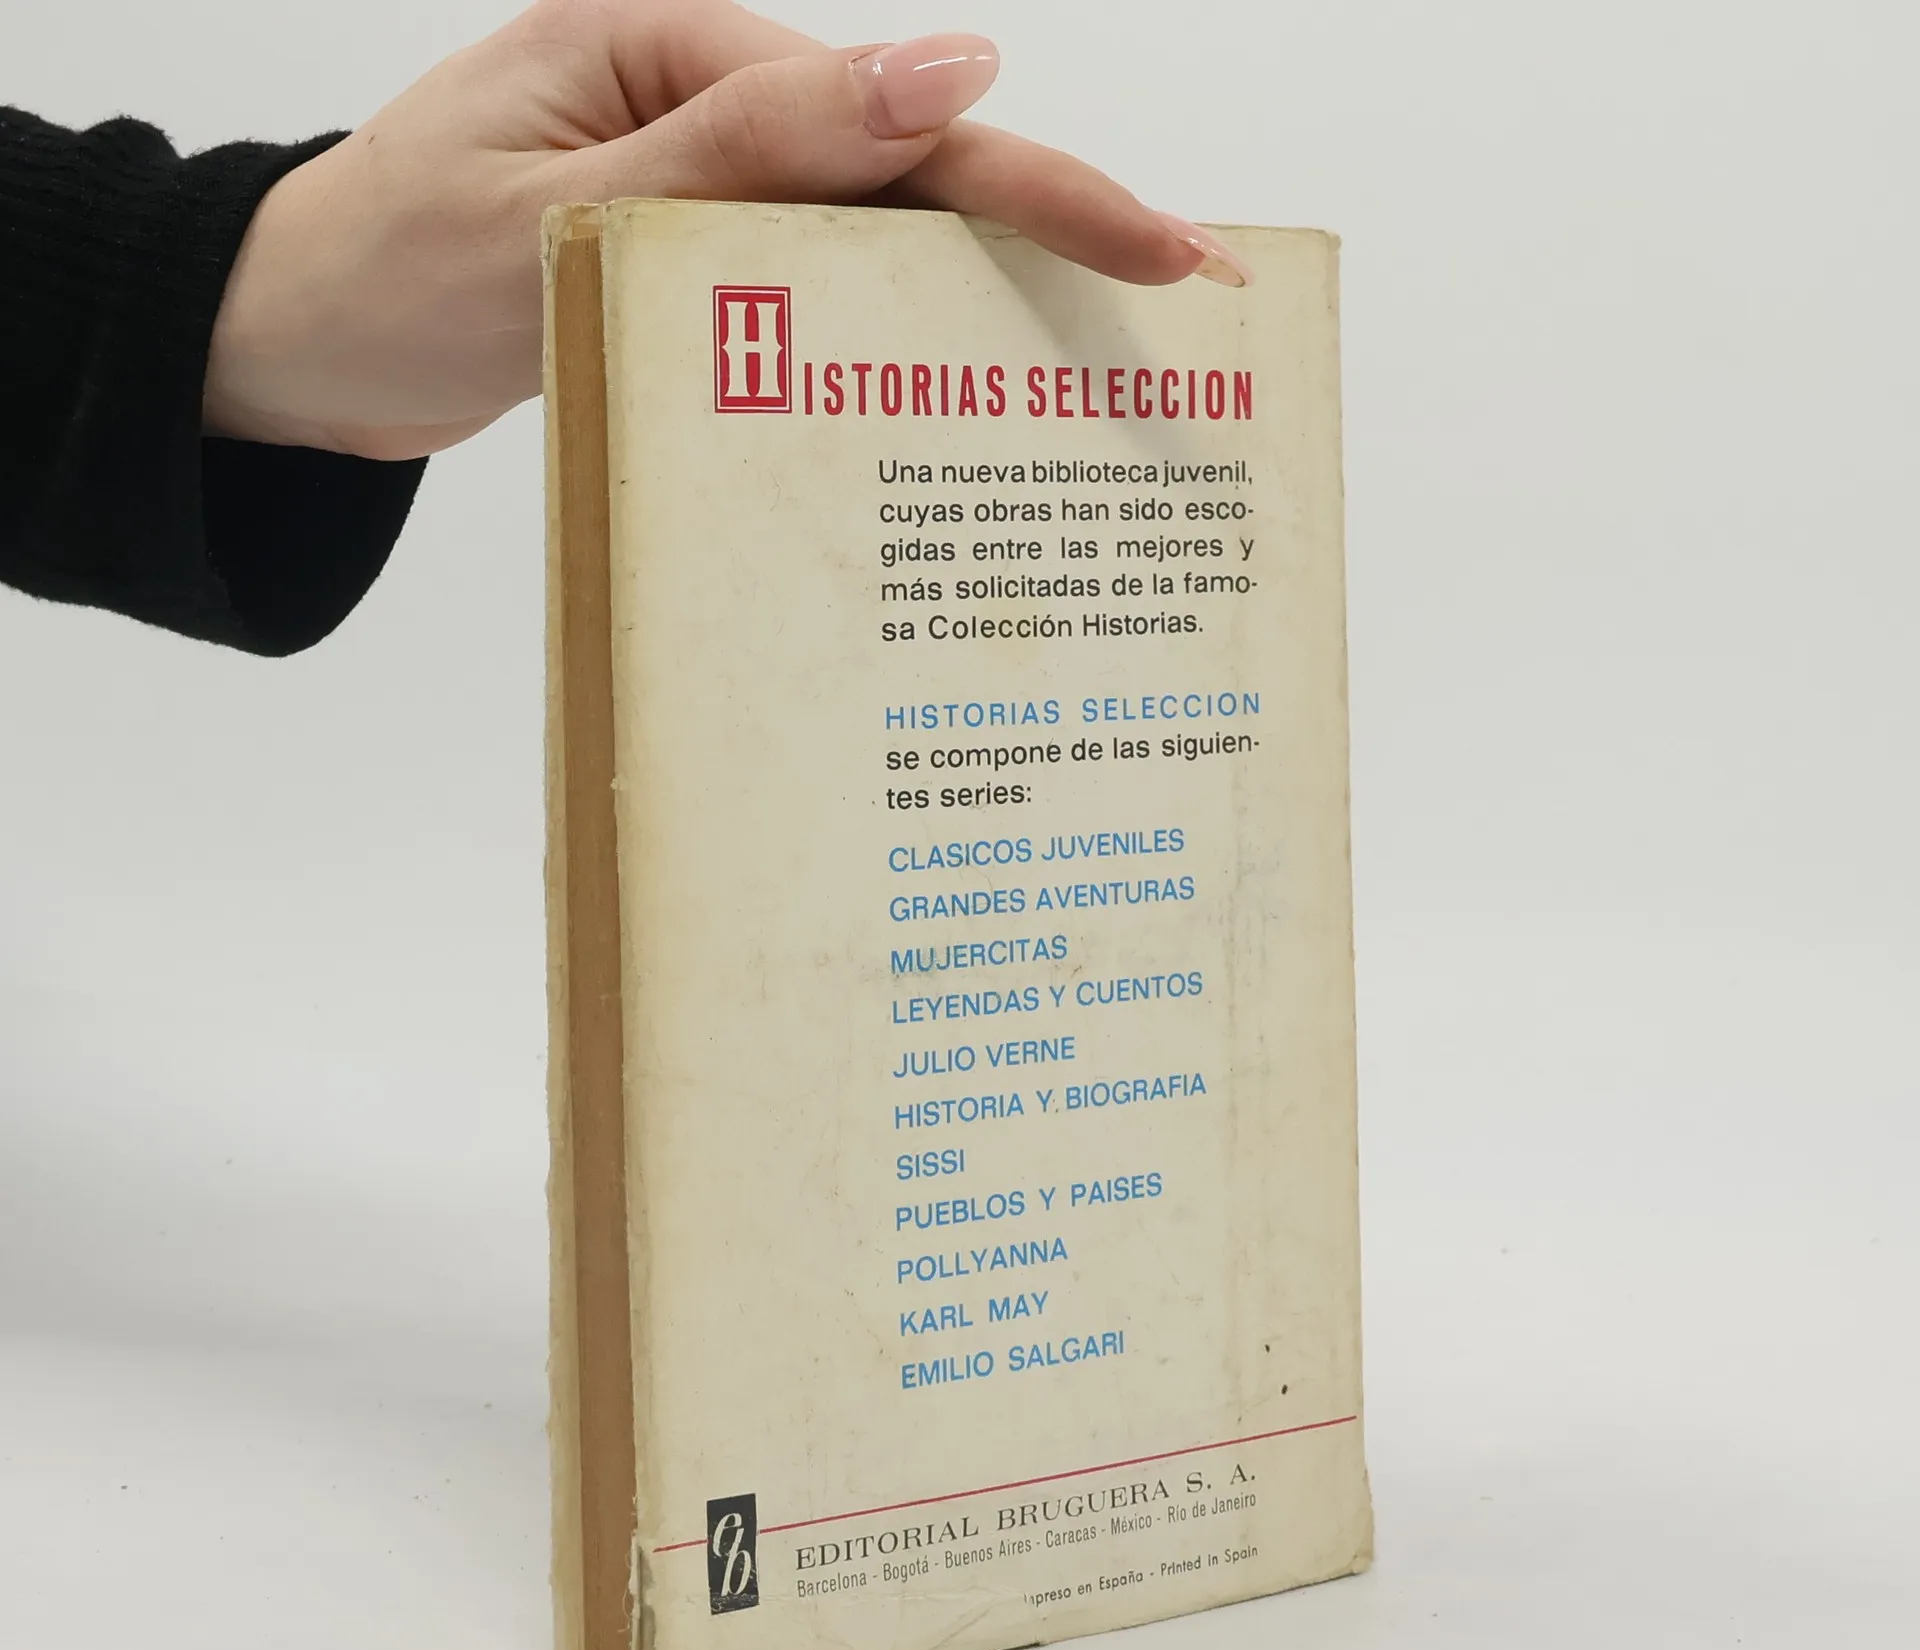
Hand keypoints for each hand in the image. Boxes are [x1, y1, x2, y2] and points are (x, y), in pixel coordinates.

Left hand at [202, 0, 1250, 460]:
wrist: (285, 350)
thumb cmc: (384, 275)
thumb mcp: (562, 211)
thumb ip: (747, 149)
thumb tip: (942, 72)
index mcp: (677, 56)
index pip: (896, 121)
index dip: (1042, 188)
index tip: (1167, 251)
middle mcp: (706, 110)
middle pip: (914, 174)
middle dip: (1056, 240)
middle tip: (1193, 309)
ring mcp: (704, 191)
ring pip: (877, 239)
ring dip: (984, 304)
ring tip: (1106, 374)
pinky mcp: (695, 274)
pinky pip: (816, 296)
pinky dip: (889, 347)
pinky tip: (958, 396)